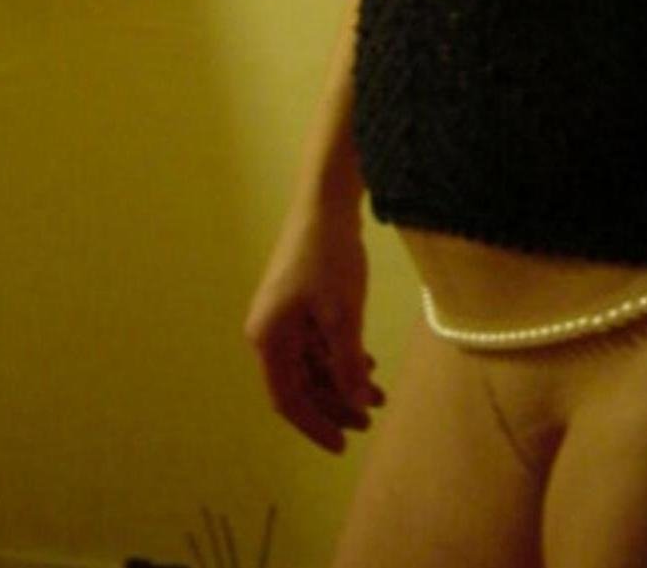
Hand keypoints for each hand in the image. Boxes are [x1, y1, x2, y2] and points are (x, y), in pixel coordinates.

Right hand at [244, 199, 383, 452]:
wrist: (327, 200)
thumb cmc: (329, 256)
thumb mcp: (343, 314)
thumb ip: (348, 363)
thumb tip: (358, 404)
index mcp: (268, 338)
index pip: (288, 399)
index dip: (315, 425)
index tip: (342, 445)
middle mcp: (269, 330)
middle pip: (301, 383)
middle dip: (336, 403)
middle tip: (370, 419)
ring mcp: (283, 315)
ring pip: (312, 363)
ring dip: (342, 379)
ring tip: (378, 394)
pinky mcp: (298, 300)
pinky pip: (316, 342)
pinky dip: (340, 356)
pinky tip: (367, 362)